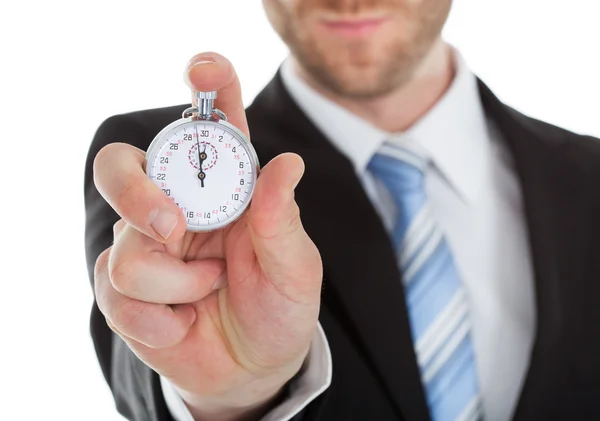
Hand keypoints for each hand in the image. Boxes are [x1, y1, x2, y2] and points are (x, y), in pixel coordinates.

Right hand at [93, 53, 322, 420]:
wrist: (254, 366)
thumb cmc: (279, 306)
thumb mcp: (296, 267)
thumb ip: (283, 219)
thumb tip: (288, 163)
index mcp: (224, 187)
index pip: (209, 123)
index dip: (206, 87)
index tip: (205, 71)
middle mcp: (177, 204)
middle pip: (121, 166)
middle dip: (138, 193)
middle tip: (174, 226)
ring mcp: (143, 244)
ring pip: (129, 246)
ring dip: (179, 282)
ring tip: (211, 291)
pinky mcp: (122, 289)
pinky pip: (118, 293)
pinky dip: (161, 317)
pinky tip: (183, 323)